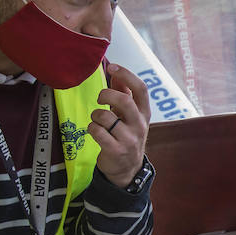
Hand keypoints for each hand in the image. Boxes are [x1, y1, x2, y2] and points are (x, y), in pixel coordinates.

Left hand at [89, 63, 150, 187]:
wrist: (127, 168)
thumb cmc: (126, 134)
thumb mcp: (129, 114)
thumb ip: (124, 93)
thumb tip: (116, 72)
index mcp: (144, 112)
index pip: (141, 89)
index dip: (126, 75)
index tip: (112, 67)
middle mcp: (140, 124)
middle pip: (124, 101)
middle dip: (106, 95)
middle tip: (100, 99)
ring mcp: (129, 139)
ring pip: (106, 117)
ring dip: (95, 115)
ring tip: (97, 120)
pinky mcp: (116, 150)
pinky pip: (97, 131)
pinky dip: (91, 128)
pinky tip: (95, 131)